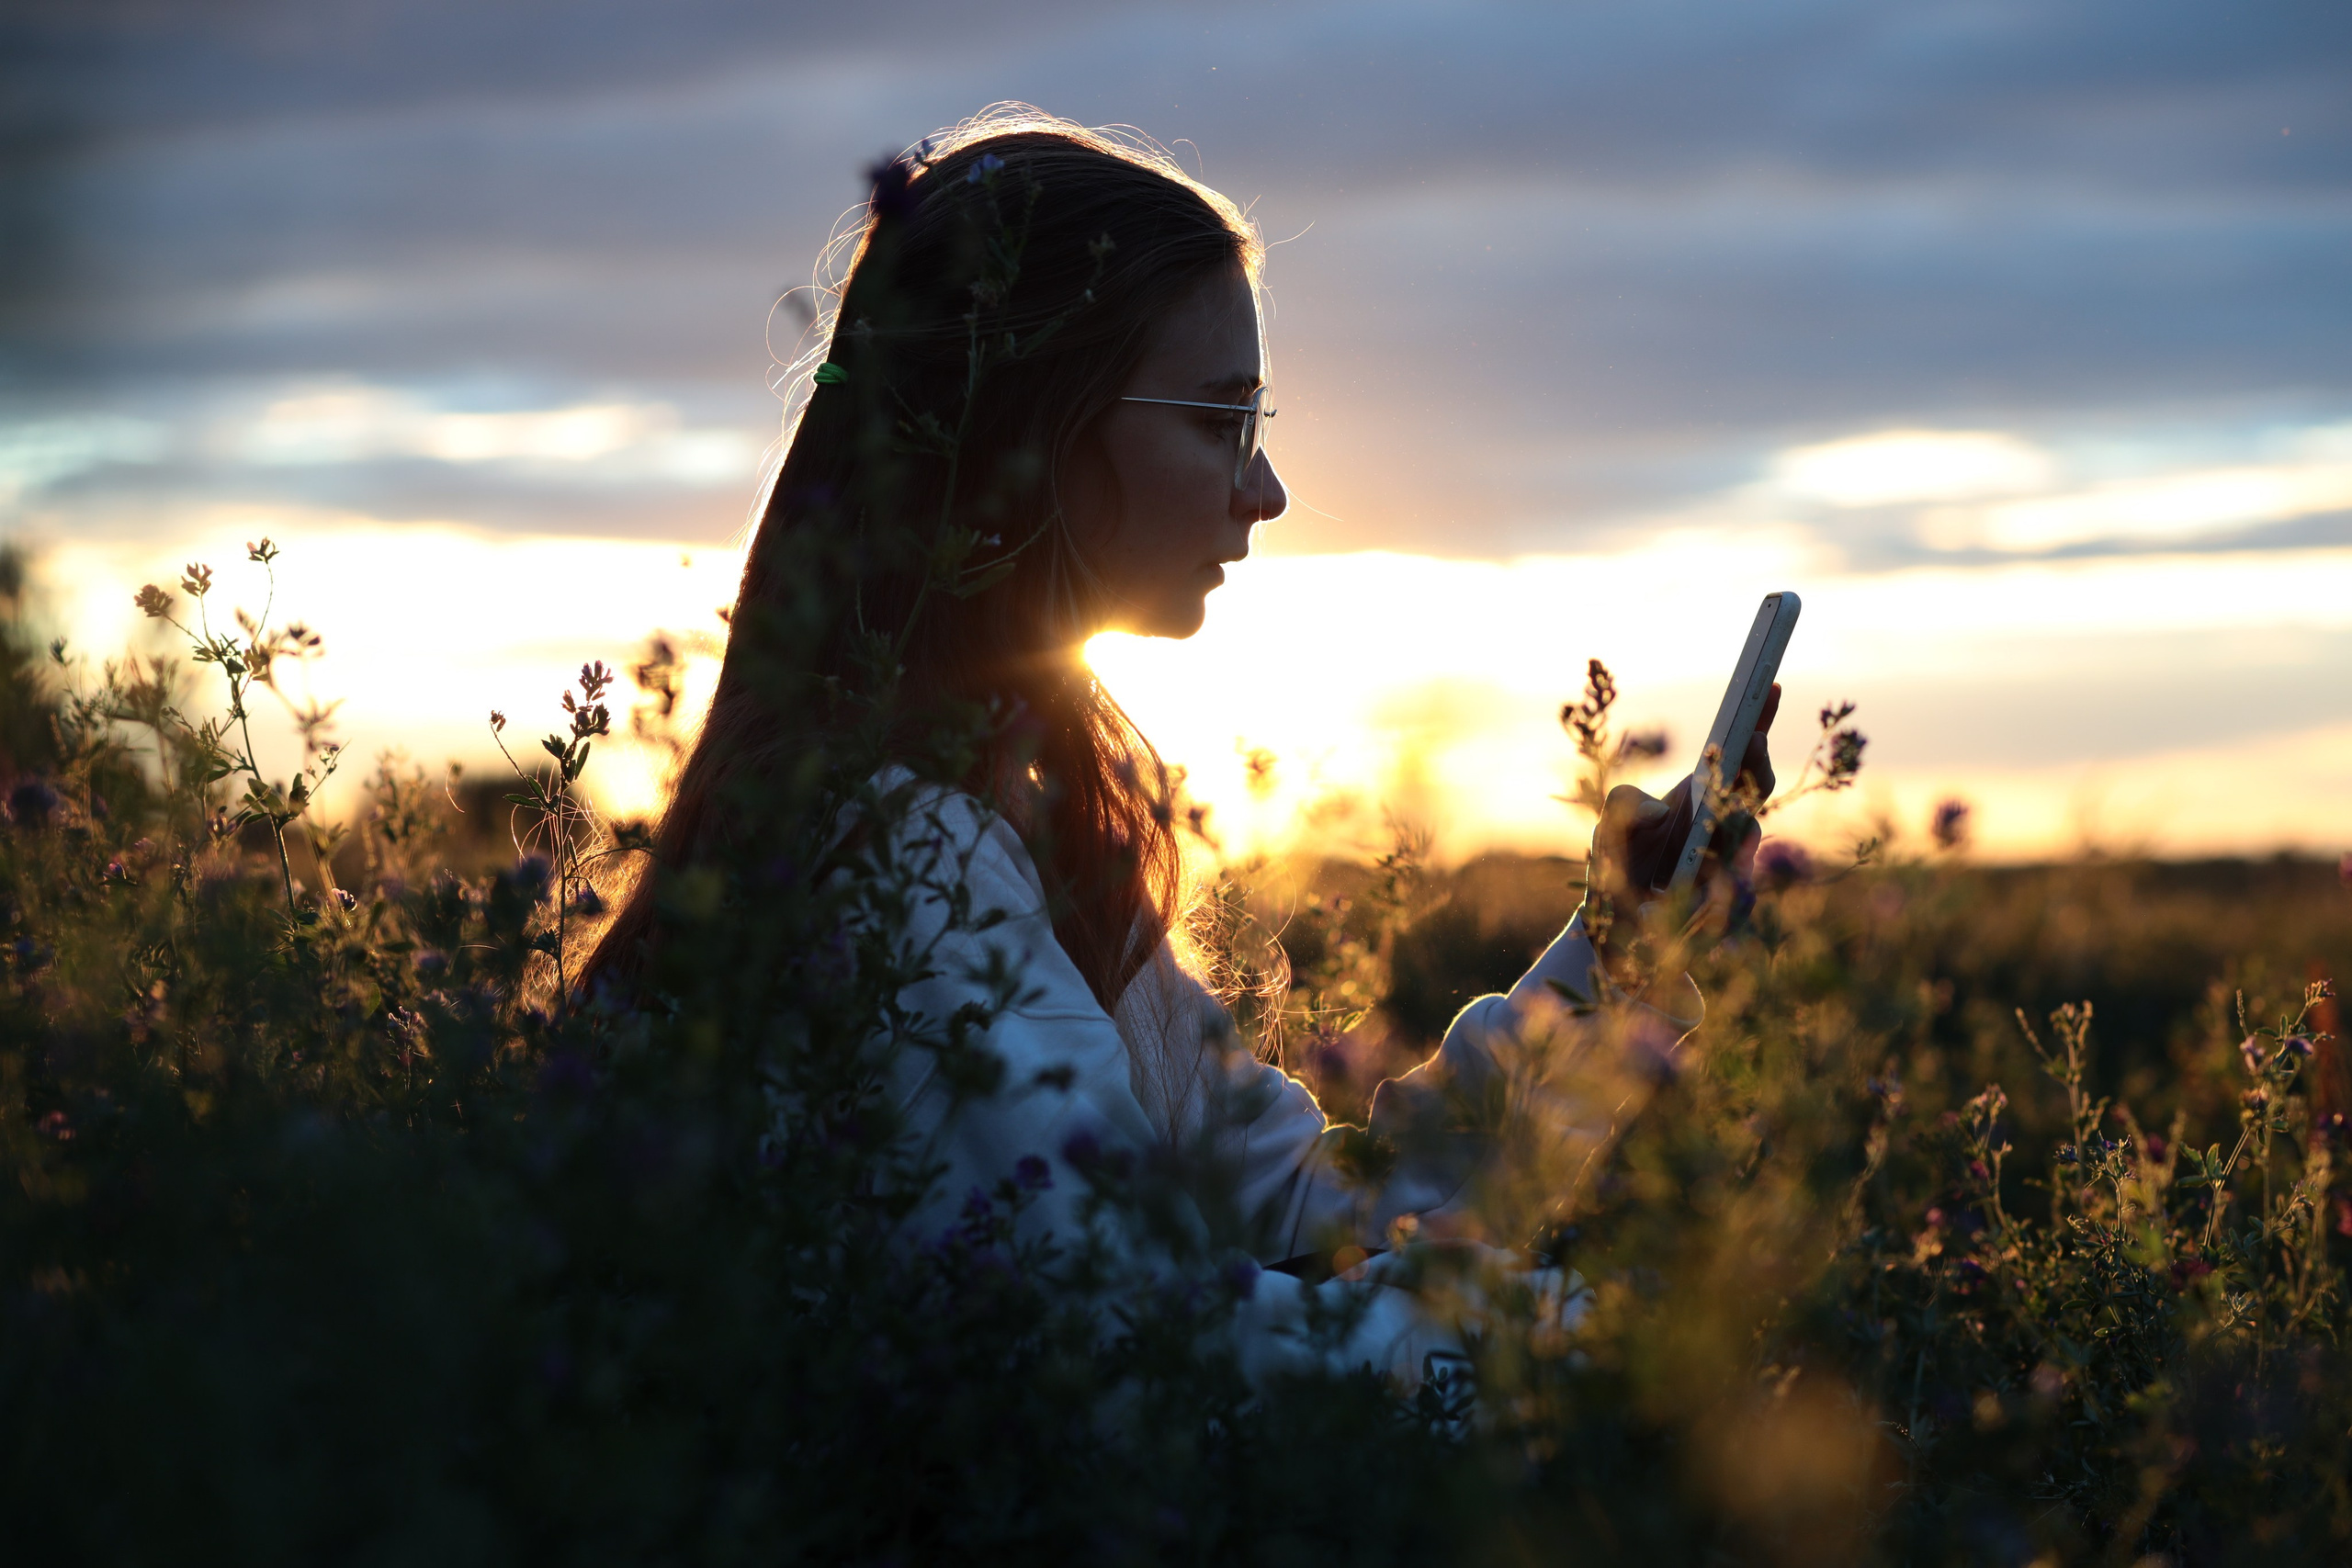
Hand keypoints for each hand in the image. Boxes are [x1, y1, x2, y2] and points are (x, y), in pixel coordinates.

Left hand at [1585, 685, 1779, 964]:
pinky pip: (1741, 900)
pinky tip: (1705, 901)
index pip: (1741, 755)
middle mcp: (1726, 827)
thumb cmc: (1619, 871)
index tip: (1766, 684)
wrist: (1616, 935)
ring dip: (1733, 843)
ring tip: (1707, 850)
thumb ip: (1625, 806)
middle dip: (1753, 769)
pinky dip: (1727, 901)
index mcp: (1704, 798)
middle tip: (1748, 746)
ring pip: (1748, 845)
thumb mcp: (1610, 829)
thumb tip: (1664, 813)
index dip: (1757, 720)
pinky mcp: (1733, 909)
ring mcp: (1734, 865)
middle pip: (1757, 790)